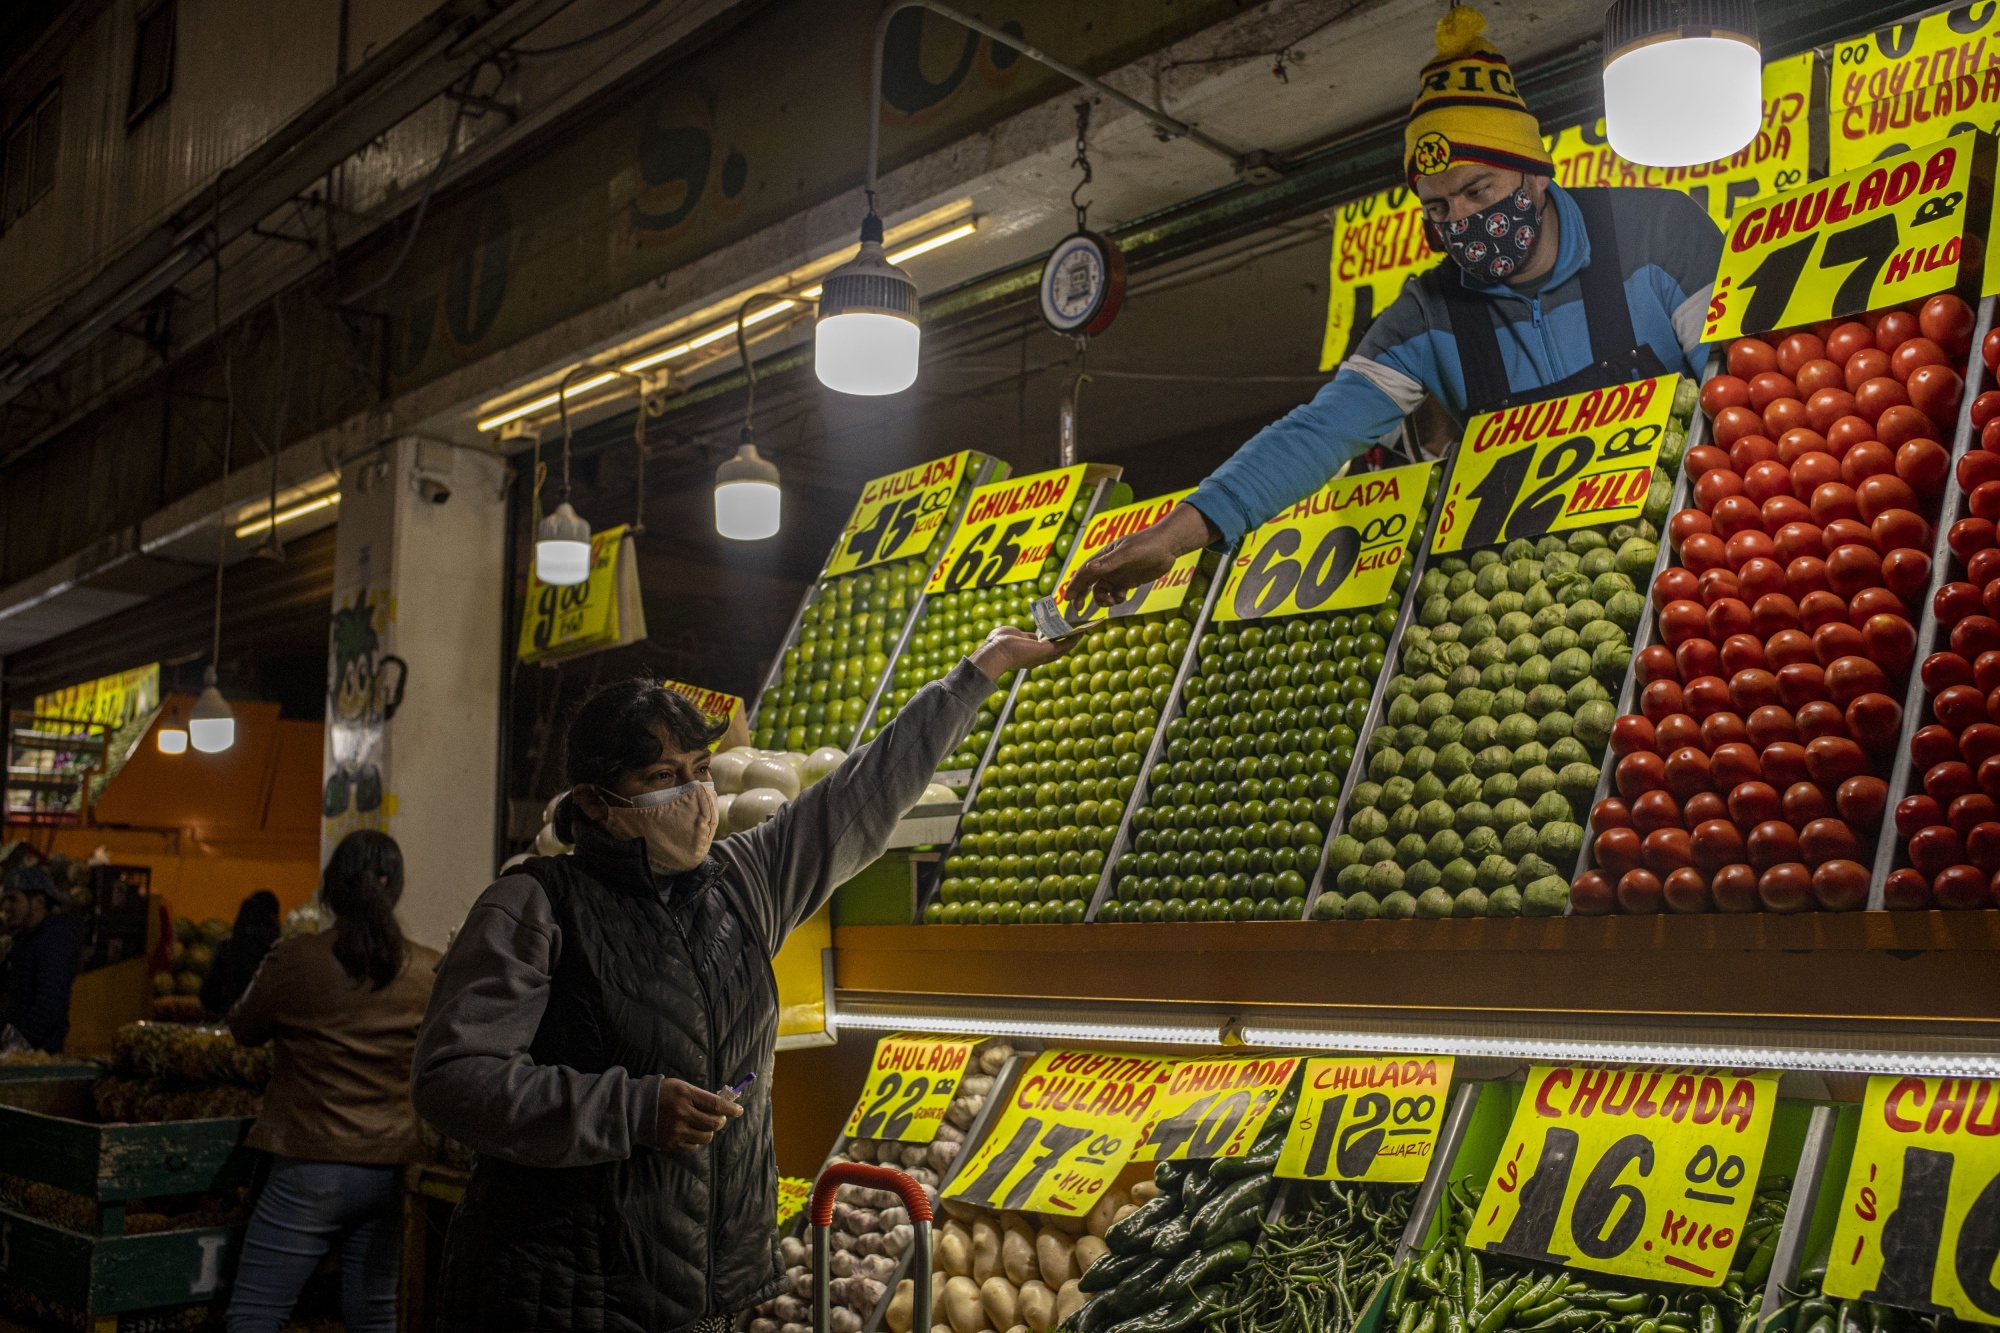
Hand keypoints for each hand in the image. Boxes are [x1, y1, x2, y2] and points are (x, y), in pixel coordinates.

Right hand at [656, 1077, 743, 1149]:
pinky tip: (690, 1131)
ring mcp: (677, 1130)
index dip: (731, 1108)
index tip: (739, 1110)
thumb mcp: (681, 1087)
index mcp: (686, 1095)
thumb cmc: (662, 1094)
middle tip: (719, 1118)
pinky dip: (696, 1139)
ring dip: (709, 1131)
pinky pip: (694, 1145)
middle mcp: (682, 1114)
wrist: (636, 1109)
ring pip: (706, 1137)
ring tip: (703, 1125)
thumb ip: (700, 1096)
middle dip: (721, 1121)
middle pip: (714, 1123)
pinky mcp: (671, 1143)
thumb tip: (722, 1104)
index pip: (715, 1104)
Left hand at [970, 625, 1076, 681]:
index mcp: (1029, 655)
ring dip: (1073, 641)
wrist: (996, 651)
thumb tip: (1032, 636)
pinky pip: (1063, 645)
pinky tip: (1080, 633)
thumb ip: (1025, 636)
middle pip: (1057, 651)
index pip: (1045, 650)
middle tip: (1077, 634)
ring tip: (1083, 632)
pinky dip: (1072, 640)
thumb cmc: (999, 643)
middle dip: (1068, 643)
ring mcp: (1042, 656)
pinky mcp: (1045, 652)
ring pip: (1062, 649)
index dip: (1054, 643)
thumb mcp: (1014, 636)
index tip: (1061, 636)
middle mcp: (1038, 658)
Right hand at [1070, 503, 1213, 607]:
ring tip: (1112, 601)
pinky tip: (1122, 596)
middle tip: (1079, 608)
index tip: (1067, 598)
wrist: (1168, 546)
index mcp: (1103, 556)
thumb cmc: (1147, 545)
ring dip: (1103, 599)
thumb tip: (1088, 569)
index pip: (1084, 572)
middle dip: (1082, 595)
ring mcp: (1117, 574)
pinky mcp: (1128, 581)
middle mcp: (1107, 566)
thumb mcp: (1128, 553)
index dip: (1074, 585)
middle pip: (1088, 583)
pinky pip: (1115, 593)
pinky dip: (1116, 598)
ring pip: (1102, 591)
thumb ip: (1109, 563)